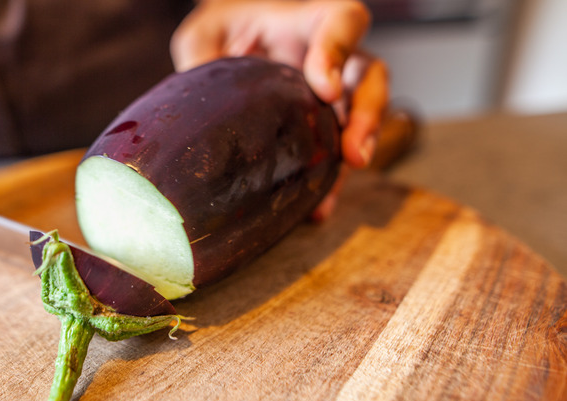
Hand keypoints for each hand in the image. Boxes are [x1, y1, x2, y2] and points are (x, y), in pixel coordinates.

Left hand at [171, 0, 388, 218]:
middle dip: (368, 115)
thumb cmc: (224, 33)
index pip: (342, 22)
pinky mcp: (323, 129)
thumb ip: (205, 57)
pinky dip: (330, 182)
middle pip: (370, 77)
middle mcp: (332, 59)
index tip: (323, 88)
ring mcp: (334, 95)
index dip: (340, 51)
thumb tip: (199, 107)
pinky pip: (336, 154)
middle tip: (352, 153)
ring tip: (340, 183)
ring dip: (359, 151)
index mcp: (307, 23)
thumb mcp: (205, 34)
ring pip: (364, 117)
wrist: (228, 50)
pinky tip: (316, 207)